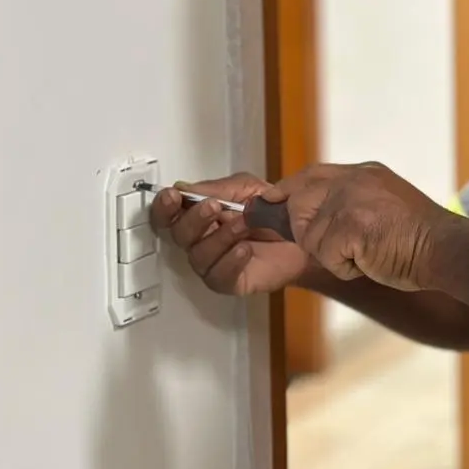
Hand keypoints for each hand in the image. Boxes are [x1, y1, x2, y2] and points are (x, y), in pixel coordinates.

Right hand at [149, 172, 308, 295]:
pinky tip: (244, 249)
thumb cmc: (273, 211)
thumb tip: (185, 188)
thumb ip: (217, 188)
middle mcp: (202, 240)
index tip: (172, 196)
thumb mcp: (247, 188)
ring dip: (220, 236)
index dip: (165, 207)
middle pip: (179, 235)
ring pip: (199, 255)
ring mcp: (214, 262)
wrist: (303, 234)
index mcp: (200, 215)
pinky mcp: (231, 281)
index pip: (170, 214)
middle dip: (193, 219)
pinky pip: (219, 276)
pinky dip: (230, 261)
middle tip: (212, 207)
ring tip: (243, 223)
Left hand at [279, 161, 456, 291]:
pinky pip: (326, 255)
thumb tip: (315, 213)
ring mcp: (351, 200)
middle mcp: (354, 180)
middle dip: (309, 232)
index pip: (311, 175)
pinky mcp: (350, 225)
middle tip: (347, 247)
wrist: (446, 248)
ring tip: (369, 253)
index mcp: (364, 172)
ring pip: (312, 236)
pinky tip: (371, 262)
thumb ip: (353, 200)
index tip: (272, 201)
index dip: (288, 191)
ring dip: (334, 256)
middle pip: (300, 202)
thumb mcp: (385, 202)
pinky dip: (345, 268)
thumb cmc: (421, 238)